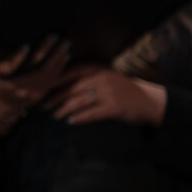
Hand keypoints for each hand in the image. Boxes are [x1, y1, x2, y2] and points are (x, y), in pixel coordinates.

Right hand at [0, 38, 71, 135]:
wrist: (1, 109)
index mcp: (2, 83)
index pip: (10, 69)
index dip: (17, 58)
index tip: (25, 47)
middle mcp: (19, 89)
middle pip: (35, 69)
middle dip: (46, 53)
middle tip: (54, 38)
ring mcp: (32, 93)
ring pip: (49, 74)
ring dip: (58, 58)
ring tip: (64, 44)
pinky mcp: (42, 93)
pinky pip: (54, 79)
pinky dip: (61, 67)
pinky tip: (65, 56)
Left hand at [52, 62, 167, 126]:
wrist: (150, 101)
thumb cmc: (124, 90)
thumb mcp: (108, 77)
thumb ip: (88, 78)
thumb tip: (61, 85)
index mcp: (100, 69)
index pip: (72, 72)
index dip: (55, 80)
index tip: (42, 87)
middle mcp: (103, 79)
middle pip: (72, 88)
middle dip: (55, 98)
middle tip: (44, 106)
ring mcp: (109, 93)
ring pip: (79, 101)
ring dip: (64, 109)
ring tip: (55, 115)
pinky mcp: (115, 107)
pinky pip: (91, 113)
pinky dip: (79, 118)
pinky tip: (70, 121)